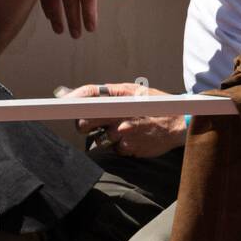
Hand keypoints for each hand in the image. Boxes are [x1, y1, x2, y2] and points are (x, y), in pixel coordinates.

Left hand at [66, 82, 185, 157]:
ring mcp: (123, 132)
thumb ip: (105, 93)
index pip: (89, 94)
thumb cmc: (154, 105)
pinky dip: (119, 145)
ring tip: (123, 129)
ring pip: (98, 138)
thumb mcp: (134, 91)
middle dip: (84, 124)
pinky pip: (113, 149)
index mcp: (121, 95)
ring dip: (105, 135)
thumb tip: (70, 93)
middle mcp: (120, 113)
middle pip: (84, 122)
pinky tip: (132, 138)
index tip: (60, 103)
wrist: (180, 124)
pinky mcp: (128, 148)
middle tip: (93, 123)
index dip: (72, 99)